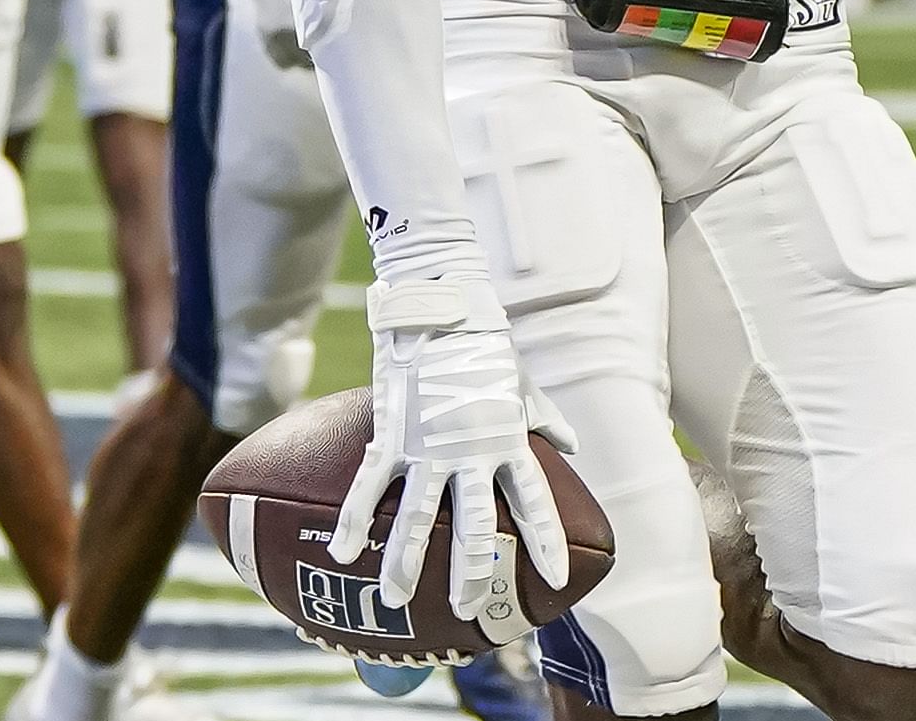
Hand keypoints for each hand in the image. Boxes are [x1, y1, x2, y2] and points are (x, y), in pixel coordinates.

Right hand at [333, 273, 573, 632]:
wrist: (443, 308)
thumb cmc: (486, 344)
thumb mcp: (525, 385)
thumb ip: (546, 420)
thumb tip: (571, 446)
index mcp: (508, 442)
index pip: (534, 503)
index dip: (546, 544)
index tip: (557, 582)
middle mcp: (471, 453)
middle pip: (474, 527)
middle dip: (470, 573)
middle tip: (468, 608)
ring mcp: (428, 448)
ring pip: (416, 519)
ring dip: (405, 563)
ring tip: (396, 600)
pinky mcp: (391, 435)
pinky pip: (368, 487)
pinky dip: (354, 521)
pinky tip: (344, 554)